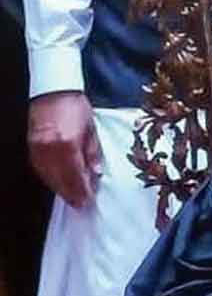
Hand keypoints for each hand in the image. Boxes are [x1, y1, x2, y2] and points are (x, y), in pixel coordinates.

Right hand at [28, 91, 101, 207]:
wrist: (54, 90)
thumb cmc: (75, 107)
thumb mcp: (91, 129)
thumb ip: (93, 153)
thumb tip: (95, 173)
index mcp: (68, 144)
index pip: (76, 175)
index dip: (82, 190)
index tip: (89, 200)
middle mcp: (50, 148)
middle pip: (61, 179)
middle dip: (71, 194)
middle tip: (80, 204)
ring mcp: (38, 148)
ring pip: (48, 177)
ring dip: (60, 189)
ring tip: (71, 197)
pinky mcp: (31, 146)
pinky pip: (40, 168)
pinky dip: (49, 178)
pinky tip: (58, 183)